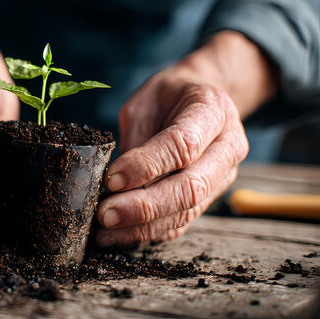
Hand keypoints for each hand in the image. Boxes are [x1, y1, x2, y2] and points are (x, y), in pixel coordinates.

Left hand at [95, 31, 276, 246]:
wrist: (200, 98)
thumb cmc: (168, 96)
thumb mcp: (147, 101)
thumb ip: (137, 137)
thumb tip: (112, 181)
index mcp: (213, 111)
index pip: (182, 145)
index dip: (145, 166)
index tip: (111, 179)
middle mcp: (227, 147)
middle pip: (190, 187)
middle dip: (144, 206)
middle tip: (106, 214)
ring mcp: (223, 176)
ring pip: (187, 211)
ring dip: (142, 227)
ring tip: (106, 231)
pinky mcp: (210, 197)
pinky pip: (181, 222)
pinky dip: (149, 233)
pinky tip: (120, 236)